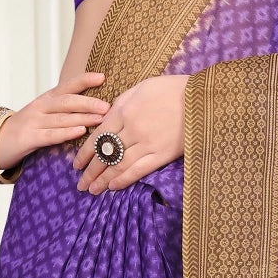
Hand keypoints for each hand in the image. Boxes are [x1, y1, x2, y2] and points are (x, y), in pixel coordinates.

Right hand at [0, 73, 111, 172]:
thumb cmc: (27, 129)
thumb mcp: (45, 115)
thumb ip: (65, 111)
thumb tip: (95, 109)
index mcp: (46, 99)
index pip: (67, 86)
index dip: (84, 80)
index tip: (102, 77)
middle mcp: (40, 107)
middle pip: (67, 101)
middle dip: (89, 102)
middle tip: (108, 106)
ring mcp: (33, 122)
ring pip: (61, 118)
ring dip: (83, 117)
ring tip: (101, 118)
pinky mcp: (28, 138)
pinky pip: (50, 135)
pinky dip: (66, 133)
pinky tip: (80, 131)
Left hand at [73, 73, 187, 194]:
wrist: (201, 98)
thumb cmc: (171, 89)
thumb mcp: (141, 88)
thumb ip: (122, 103)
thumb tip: (106, 117)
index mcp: (124, 110)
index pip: (98, 136)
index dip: (85, 153)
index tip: (76, 164)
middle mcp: (131, 129)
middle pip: (105, 154)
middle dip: (90, 171)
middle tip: (80, 184)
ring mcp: (147, 143)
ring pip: (118, 165)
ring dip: (103, 180)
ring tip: (93, 190)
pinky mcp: (162, 154)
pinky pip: (138, 170)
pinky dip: (124, 180)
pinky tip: (113, 187)